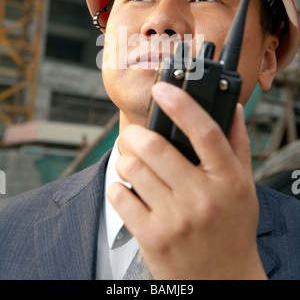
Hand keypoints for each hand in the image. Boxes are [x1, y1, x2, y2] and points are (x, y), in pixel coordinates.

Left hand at [107, 82, 266, 279]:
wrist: (223, 281)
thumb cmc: (232, 229)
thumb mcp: (243, 186)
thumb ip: (236, 144)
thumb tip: (232, 108)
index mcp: (227, 180)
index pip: (205, 132)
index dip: (182, 105)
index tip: (163, 88)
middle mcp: (202, 198)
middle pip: (155, 148)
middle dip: (135, 134)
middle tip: (135, 135)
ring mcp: (176, 220)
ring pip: (132, 169)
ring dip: (126, 160)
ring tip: (134, 165)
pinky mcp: (152, 238)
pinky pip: (120, 197)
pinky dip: (119, 187)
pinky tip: (131, 191)